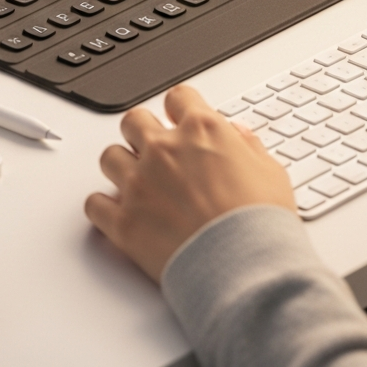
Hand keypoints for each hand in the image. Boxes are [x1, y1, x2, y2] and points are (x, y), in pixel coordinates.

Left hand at [85, 84, 295, 282]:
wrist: (247, 270)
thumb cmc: (261, 224)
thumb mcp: (271, 173)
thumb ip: (249, 147)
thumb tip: (238, 135)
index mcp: (202, 131)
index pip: (178, 97)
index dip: (179, 107)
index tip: (179, 116)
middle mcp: (165, 149)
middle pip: (134, 120)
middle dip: (142, 132)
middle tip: (154, 149)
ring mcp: (140, 183)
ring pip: (109, 157)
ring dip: (121, 166)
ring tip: (137, 182)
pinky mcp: (123, 221)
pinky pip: (95, 204)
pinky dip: (104, 207)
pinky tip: (117, 212)